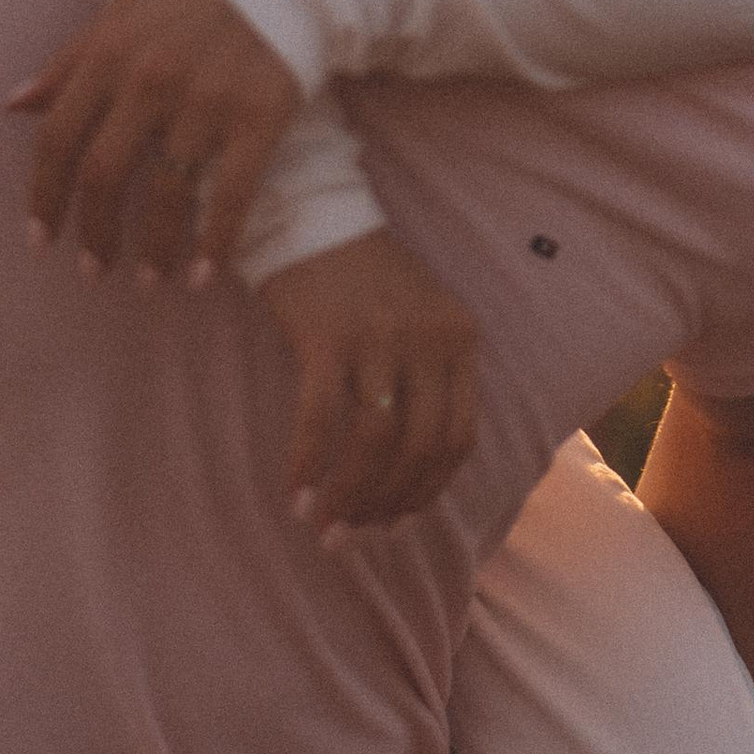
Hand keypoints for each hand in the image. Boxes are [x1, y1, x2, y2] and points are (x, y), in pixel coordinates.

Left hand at [11, 0, 303, 283]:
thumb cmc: (193, 0)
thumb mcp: (120, 16)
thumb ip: (68, 63)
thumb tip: (14, 106)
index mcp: (110, 54)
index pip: (58, 139)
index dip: (43, 196)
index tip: (41, 238)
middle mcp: (151, 81)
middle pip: (104, 176)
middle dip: (94, 233)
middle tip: (92, 270)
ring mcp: (207, 103)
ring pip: (168, 196)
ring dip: (153, 250)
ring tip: (147, 281)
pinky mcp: (259, 120)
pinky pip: (232, 197)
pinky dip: (215, 245)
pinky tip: (201, 278)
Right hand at [264, 232, 481, 534]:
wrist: (312, 215)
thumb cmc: (362, 279)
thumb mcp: (419, 319)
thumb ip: (428, 379)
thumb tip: (411, 471)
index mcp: (460, 340)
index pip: (458, 439)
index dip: (428, 492)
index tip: (397, 524)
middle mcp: (429, 339)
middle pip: (418, 449)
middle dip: (386, 505)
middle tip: (350, 538)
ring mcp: (380, 337)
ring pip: (373, 442)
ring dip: (347, 495)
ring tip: (320, 526)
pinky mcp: (327, 335)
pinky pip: (320, 417)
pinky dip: (307, 463)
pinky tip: (293, 491)